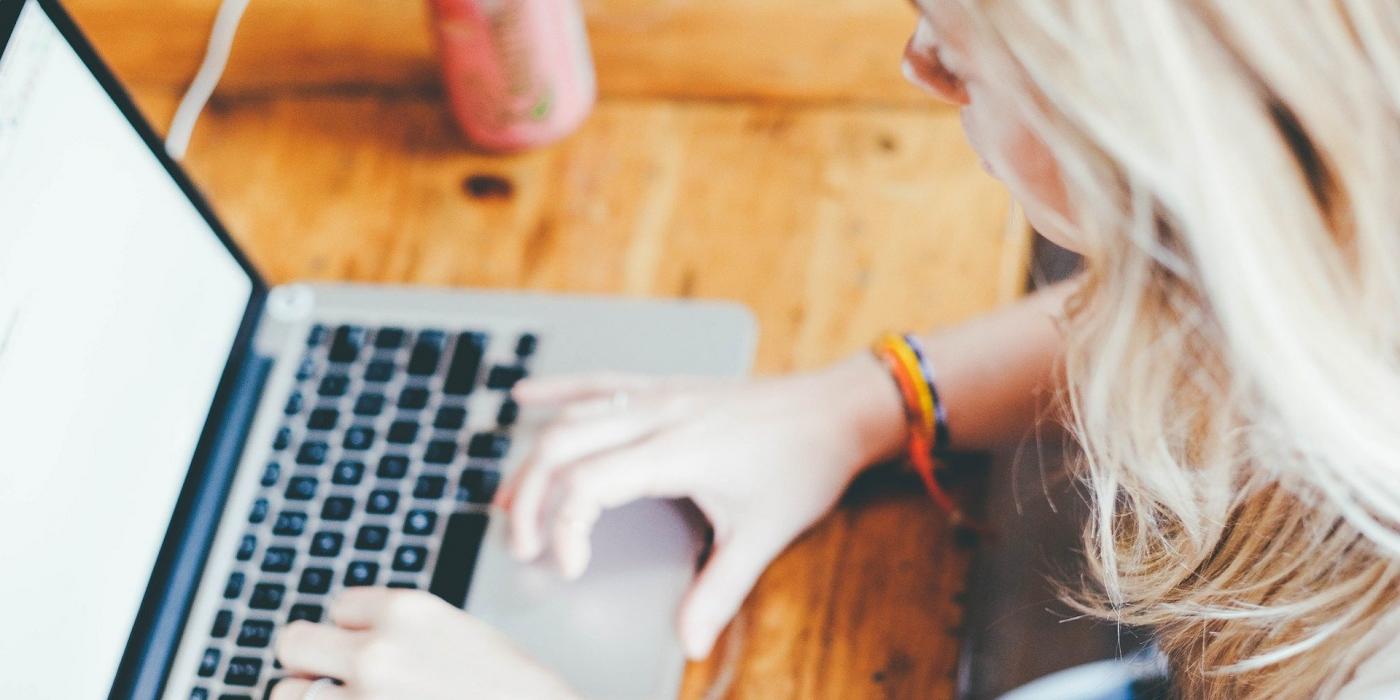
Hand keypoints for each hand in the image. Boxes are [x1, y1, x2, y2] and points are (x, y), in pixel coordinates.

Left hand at [273, 588, 576, 699]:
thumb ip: (398, 628)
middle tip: (333, 678)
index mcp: (406, 611)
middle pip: (293, 643)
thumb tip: (348, 638)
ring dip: (311, 699)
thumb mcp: (454, 632)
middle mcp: (375, 653)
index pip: (337, 605)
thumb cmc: (506, 686)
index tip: (371, 646)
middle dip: (311, 661)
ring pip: (287, 695)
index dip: (352, 629)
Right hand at [496, 355, 904, 658]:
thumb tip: (689, 641)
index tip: (570, 569)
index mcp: (676, 450)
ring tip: (507, 502)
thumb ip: (719, 591)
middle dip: (529, 499)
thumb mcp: (764, 534)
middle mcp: (658, 415)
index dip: (565, 530)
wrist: (838, 408)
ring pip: (574, 417)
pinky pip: (600, 382)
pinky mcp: (667, 387)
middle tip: (523, 547)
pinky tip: (525, 398)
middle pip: (562, 447)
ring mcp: (659, 395)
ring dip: (533, 458)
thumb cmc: (804, 464)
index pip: (588, 484)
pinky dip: (559, 391)